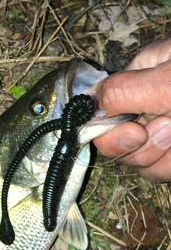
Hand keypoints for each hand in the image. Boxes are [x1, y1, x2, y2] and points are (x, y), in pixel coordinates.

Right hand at [92, 39, 170, 181]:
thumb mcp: (167, 81)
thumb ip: (122, 91)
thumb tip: (87, 104)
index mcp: (142, 77)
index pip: (100, 111)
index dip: (110, 130)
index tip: (135, 132)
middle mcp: (147, 106)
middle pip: (115, 145)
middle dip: (140, 148)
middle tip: (169, 131)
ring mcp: (160, 132)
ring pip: (138, 164)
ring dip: (162, 158)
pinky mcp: (169, 153)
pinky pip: (156, 171)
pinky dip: (170, 166)